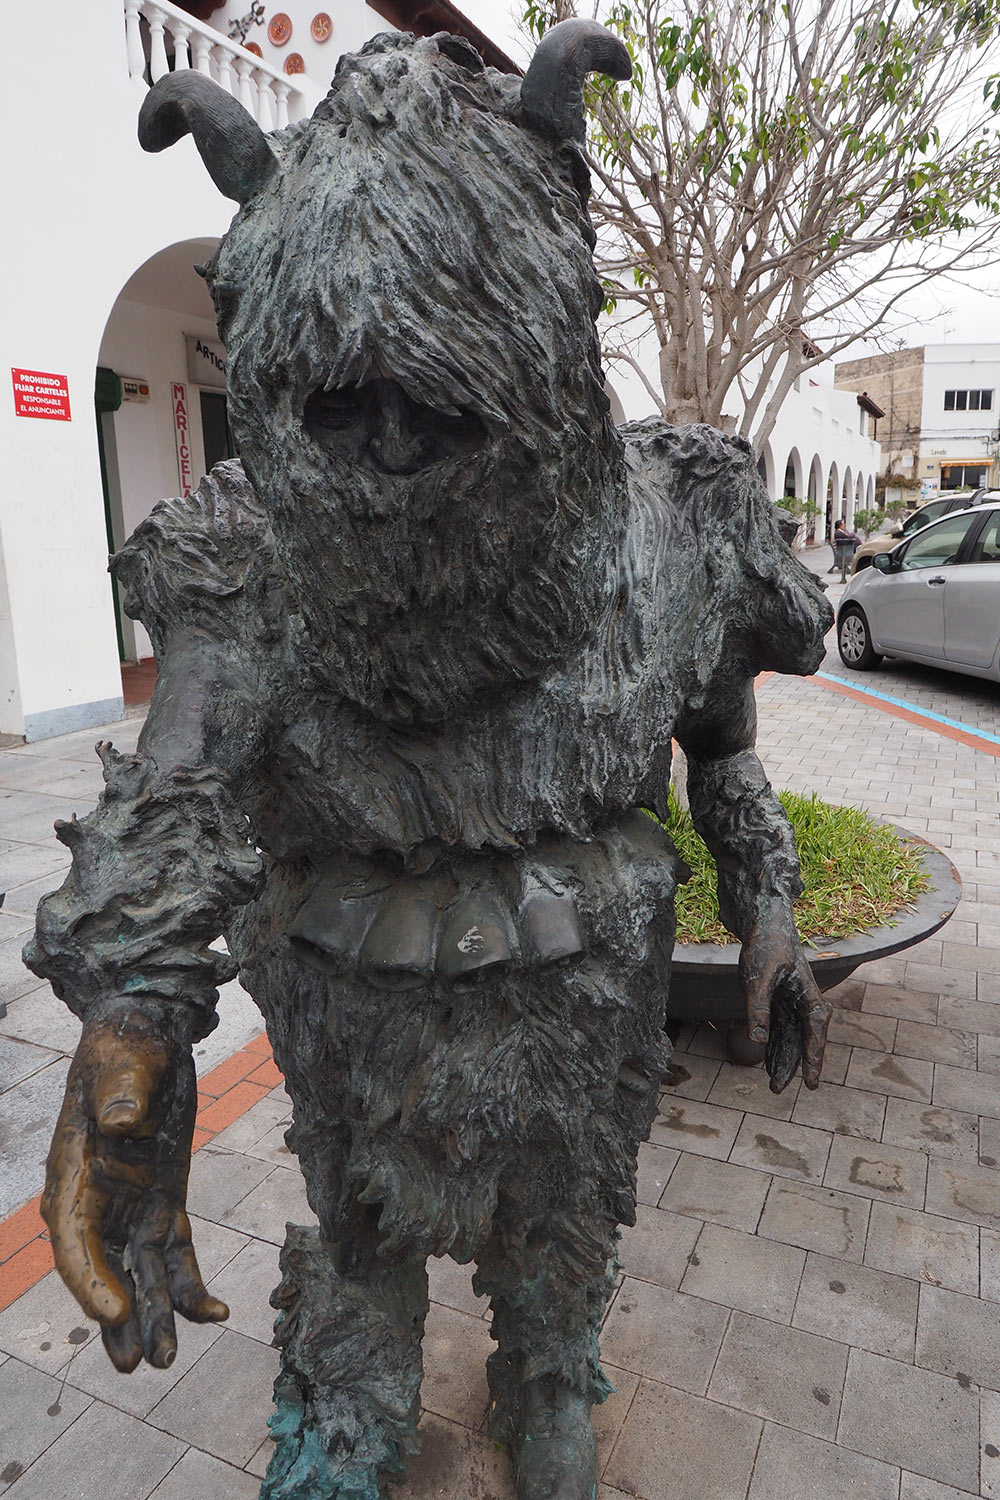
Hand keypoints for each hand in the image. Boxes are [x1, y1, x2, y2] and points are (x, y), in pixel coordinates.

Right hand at [42, 1004, 227, 1370]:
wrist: (148, 1035)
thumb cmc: (126, 1048)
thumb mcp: (123, 1064)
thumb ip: (121, 1093)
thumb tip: (125, 1121)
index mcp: (74, 1176)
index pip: (75, 1242)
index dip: (93, 1282)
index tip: (118, 1313)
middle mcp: (97, 1201)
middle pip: (105, 1272)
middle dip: (120, 1319)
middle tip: (137, 1364)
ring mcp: (129, 1206)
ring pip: (140, 1275)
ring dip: (154, 1316)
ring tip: (167, 1359)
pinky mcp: (161, 1203)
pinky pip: (175, 1255)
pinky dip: (191, 1286)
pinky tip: (217, 1313)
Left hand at [739, 905, 829, 1092]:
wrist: (764, 922)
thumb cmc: (765, 946)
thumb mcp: (757, 978)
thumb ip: (758, 1009)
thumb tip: (758, 1041)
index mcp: (809, 996)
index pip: (814, 1034)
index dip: (813, 1059)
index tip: (810, 1083)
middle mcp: (806, 1002)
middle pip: (802, 1041)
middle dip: (793, 1066)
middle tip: (778, 1089)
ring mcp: (793, 1002)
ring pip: (792, 1038)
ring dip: (783, 1059)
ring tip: (773, 1083)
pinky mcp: (780, 1000)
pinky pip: (781, 1029)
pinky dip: (776, 1045)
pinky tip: (768, 1062)